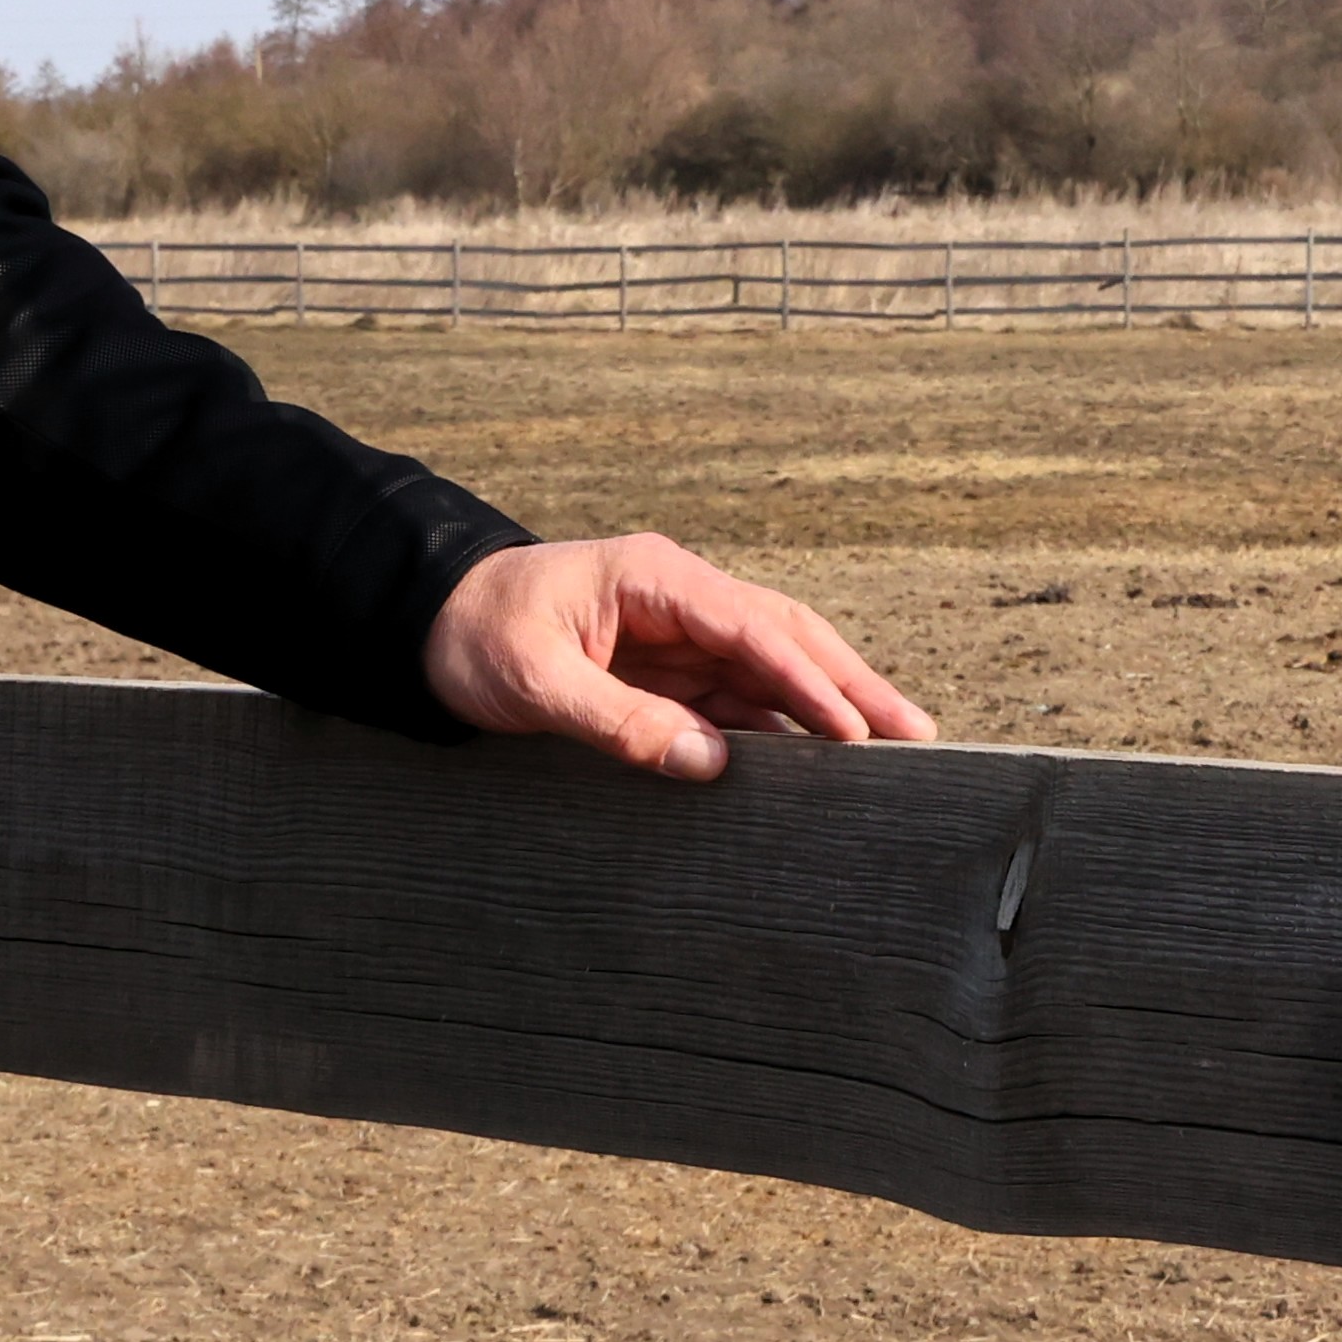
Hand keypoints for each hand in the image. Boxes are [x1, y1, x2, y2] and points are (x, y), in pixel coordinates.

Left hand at [424, 536, 931, 778]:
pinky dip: (784, 726)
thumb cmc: (472, 636)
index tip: (854, 728)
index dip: (808, 678)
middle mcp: (682, 598)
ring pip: (773, 667)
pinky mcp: (668, 669)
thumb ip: (619, 721)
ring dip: (830, 707)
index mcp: (657, 578)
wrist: (426, 622)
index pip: (753, 627)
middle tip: (915, 734)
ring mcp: (679, 634)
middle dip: (851, 685)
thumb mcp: (534, 681)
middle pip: (787, 638)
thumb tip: (708, 763)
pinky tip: (818, 763)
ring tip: (890, 752)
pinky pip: (739, 696)